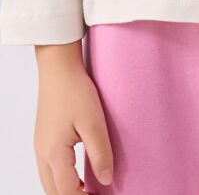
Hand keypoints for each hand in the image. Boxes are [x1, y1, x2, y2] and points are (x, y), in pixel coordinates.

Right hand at [34, 40, 112, 194]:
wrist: (58, 68)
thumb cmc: (75, 91)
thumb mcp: (94, 122)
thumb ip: (100, 153)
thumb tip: (107, 180)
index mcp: (54, 153)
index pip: (67, 192)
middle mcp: (42, 154)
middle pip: (54, 192)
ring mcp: (40, 146)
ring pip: (49, 182)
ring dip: (66, 190)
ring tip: (88, 190)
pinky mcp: (43, 138)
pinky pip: (48, 169)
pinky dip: (61, 179)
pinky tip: (77, 175)